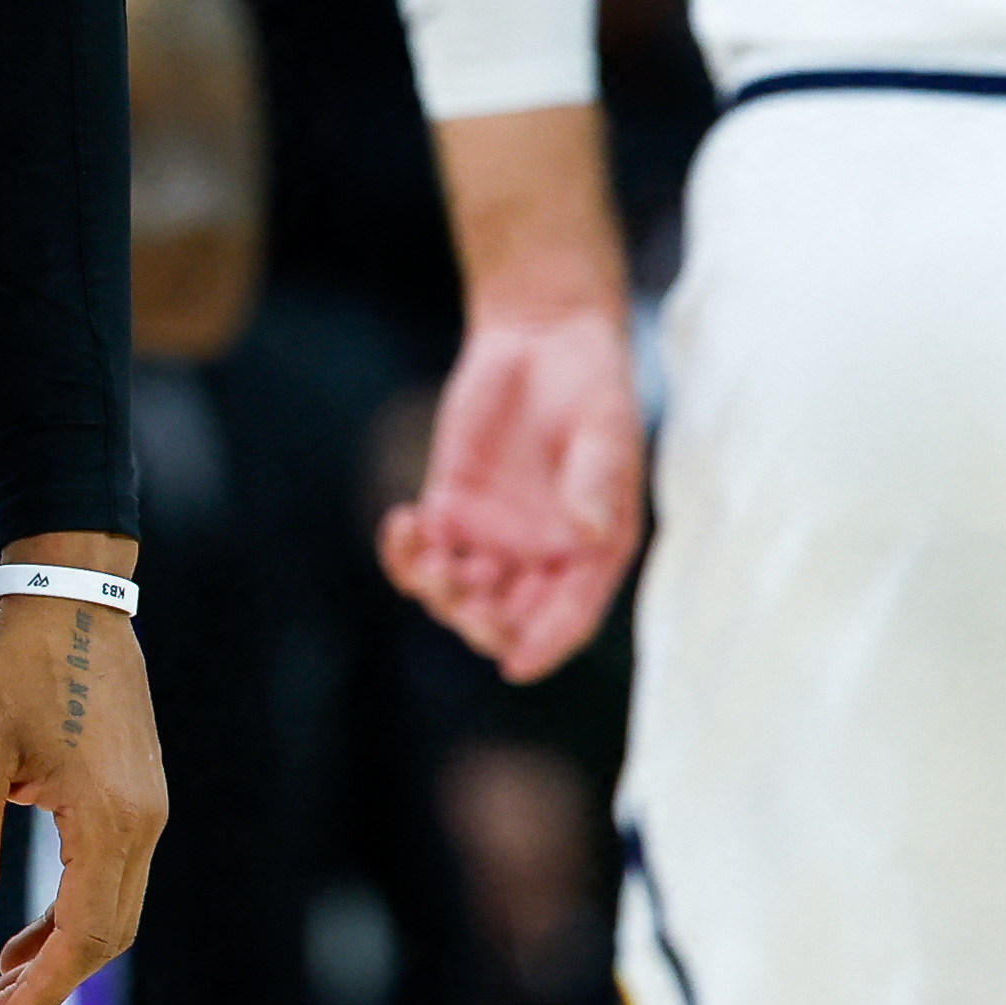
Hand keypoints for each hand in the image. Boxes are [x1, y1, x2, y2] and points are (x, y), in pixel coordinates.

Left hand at [0, 544, 162, 1004]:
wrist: (68, 596)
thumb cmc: (13, 667)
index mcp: (106, 820)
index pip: (82, 937)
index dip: (37, 993)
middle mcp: (142, 823)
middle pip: (104, 937)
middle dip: (45, 988)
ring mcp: (146, 808)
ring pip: (110, 911)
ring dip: (56, 955)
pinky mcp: (135, 793)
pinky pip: (109, 876)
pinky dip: (68, 914)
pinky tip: (23, 934)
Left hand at [380, 302, 641, 682]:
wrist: (542, 338)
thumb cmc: (591, 386)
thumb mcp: (603, 429)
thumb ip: (595, 479)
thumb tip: (589, 530)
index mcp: (593, 552)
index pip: (569, 619)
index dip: (544, 647)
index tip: (514, 666)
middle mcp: (541, 557)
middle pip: (508, 620)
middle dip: (482, 623)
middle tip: (464, 600)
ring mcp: (493, 538)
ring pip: (459, 596)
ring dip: (438, 591)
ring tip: (428, 553)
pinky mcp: (451, 509)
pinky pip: (422, 554)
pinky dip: (404, 555)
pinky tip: (401, 523)